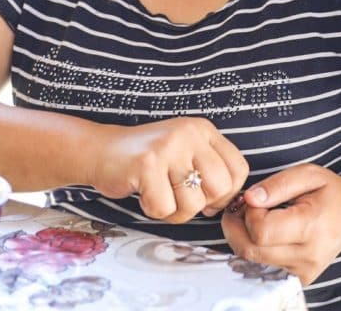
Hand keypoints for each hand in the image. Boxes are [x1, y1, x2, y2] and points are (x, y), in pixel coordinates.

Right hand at [89, 117, 247, 223]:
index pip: (238, 169)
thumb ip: (209, 170)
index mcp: (203, 130)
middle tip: (179, 198)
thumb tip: (230, 204)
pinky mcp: (147, 164)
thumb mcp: (185, 154)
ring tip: (159, 194)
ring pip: (193, 203)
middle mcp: (190, 134)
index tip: (207, 198)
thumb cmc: (147, 162)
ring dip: (175, 211)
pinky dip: (153, 210)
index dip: (227, 193)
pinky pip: (164, 208)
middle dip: (201, 204)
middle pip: (220, 188)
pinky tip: (144, 194)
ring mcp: (168, 147)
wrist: (101, 150)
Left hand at [221, 163, 340, 285]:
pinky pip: (262, 267)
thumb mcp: (308, 174)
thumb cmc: (331, 193)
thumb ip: (277, 184)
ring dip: (245, 237)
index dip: (249, 212)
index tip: (256, 199)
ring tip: (258, 218)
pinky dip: (256, 249)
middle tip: (245, 208)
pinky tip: (267, 233)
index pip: (260, 230)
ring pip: (252, 260)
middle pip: (250, 250)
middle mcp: (307, 256)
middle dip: (238, 226)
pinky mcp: (299, 279)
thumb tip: (249, 198)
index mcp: (311, 227)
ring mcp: (303, 272)